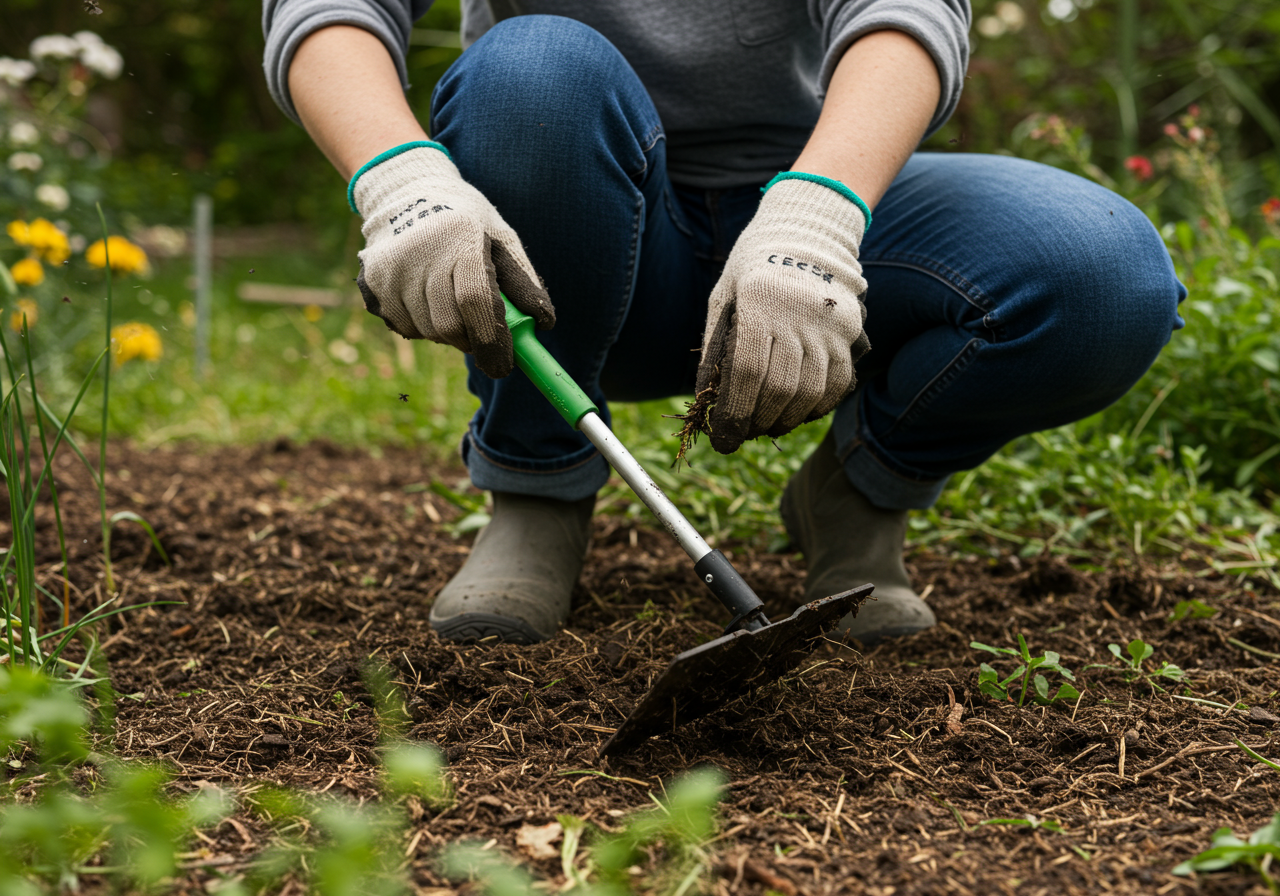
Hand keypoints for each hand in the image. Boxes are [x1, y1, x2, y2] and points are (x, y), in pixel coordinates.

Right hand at [351, 142, 554, 377]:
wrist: (407, 194)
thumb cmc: (467, 223)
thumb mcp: (502, 239)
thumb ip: (524, 281)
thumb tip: (542, 324)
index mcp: (460, 239)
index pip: (476, 302)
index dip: (493, 340)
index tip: (505, 366)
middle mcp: (420, 254)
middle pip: (450, 326)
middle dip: (472, 341)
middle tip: (483, 334)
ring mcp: (390, 270)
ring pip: (428, 332)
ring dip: (448, 332)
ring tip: (452, 301)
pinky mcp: (372, 284)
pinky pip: (405, 328)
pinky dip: (423, 325)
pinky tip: (426, 297)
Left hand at [695, 175, 871, 453]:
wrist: (805, 235)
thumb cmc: (752, 272)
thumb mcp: (723, 300)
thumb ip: (715, 350)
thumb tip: (708, 402)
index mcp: (759, 302)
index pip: (748, 371)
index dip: (734, 413)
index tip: (722, 439)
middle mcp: (798, 314)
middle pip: (781, 388)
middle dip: (757, 421)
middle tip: (743, 433)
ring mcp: (829, 324)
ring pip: (811, 392)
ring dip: (786, 419)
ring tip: (767, 425)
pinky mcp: (850, 333)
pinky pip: (838, 384)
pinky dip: (816, 407)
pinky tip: (796, 412)